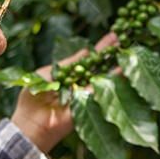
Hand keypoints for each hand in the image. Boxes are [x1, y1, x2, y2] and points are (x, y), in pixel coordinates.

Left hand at [10, 33, 119, 153]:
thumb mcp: (47, 74)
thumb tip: (85, 51)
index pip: (88, 60)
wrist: (31, 121)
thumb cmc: (33, 98)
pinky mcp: (90, 104)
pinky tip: (124, 68)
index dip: (99, 49)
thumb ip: (66, 64)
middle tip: (125, 37)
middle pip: (99, 66)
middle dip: (111, 52)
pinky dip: (115, 79)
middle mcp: (81, 84)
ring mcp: (87, 94)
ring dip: (117, 63)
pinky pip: (103, 89)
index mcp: (70, 76)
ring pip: (105, 76)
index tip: (112, 36)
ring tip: (128, 48)